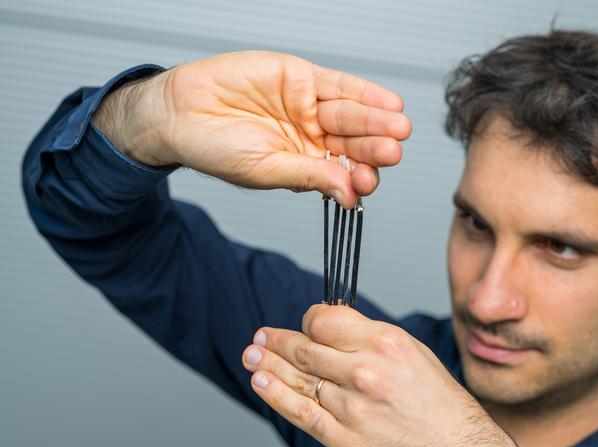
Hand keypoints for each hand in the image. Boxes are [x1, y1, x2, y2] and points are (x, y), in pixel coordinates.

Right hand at [93, 51, 411, 207]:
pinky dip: (364, 93)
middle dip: (375, 148)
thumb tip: (348, 196)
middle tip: (392, 152)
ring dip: (376, 121)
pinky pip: (339, 85)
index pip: (343, 173)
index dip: (359, 177)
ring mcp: (309, 108)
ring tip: (397, 127)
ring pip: (352, 114)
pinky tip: (387, 103)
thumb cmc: (214, 148)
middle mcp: (313, 137)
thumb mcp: (264, 169)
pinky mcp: (301, 78)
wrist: (179, 112)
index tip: (368, 183)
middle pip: (354, 143)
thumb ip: (308, 176)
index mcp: (306, 165)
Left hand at [241, 305, 519, 446]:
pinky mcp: (346, 442)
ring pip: (298, 380)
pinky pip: (302, 414)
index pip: (324, 321)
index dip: (307, 321)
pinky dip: (277, 396)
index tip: (303, 325)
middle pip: (305, 349)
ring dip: (268, 366)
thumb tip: (325, 326)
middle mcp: (367, 373)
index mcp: (385, 343)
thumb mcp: (410, 350)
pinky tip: (262, 384)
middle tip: (260, 338)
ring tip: (251, 356)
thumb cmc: (434, 399)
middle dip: (277, 341)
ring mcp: (354, 409)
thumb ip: (366, 336)